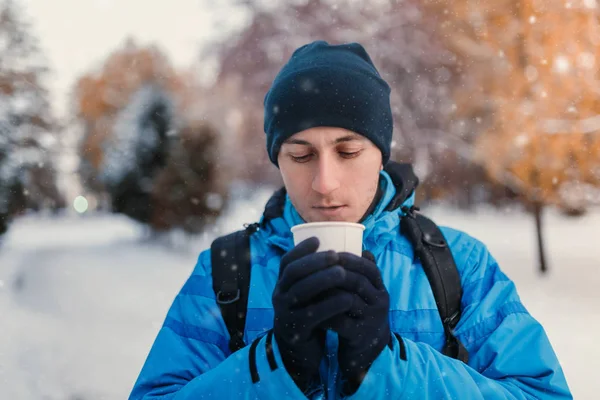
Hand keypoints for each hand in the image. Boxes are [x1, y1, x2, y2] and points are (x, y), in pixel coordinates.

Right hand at [272, 237, 355, 390]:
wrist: (297, 351)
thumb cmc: (307, 314)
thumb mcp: (307, 295)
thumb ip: (316, 277)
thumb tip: (340, 250)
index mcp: (282, 284)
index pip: (286, 262)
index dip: (301, 249)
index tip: (318, 240)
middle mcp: (280, 296)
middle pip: (293, 273)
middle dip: (315, 261)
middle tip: (336, 255)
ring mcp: (285, 313)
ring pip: (301, 292)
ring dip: (323, 279)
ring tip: (343, 273)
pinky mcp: (297, 330)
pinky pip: (313, 314)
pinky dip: (330, 305)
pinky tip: (346, 299)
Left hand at [322, 250, 390, 393]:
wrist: (368, 351)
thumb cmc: (361, 314)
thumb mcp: (366, 293)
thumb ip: (360, 272)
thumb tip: (352, 242)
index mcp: (380, 289)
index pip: (369, 268)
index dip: (350, 258)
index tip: (330, 252)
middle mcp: (380, 303)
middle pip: (358, 282)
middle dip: (335, 272)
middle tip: (316, 266)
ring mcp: (371, 320)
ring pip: (348, 301)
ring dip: (327, 292)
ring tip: (309, 285)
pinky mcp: (359, 336)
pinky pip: (341, 323)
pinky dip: (325, 313)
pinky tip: (311, 308)